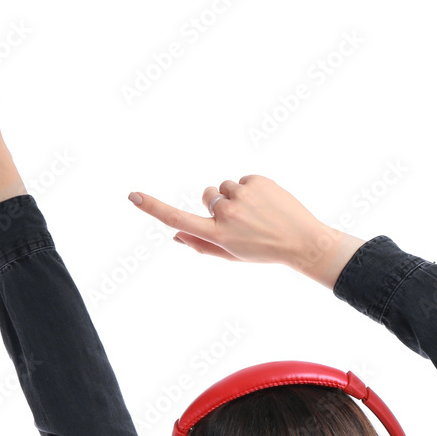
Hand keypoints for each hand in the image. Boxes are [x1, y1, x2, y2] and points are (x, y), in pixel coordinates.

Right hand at [127, 175, 364, 288]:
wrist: (303, 242)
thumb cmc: (264, 251)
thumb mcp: (231, 255)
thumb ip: (201, 245)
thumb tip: (176, 234)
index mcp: (217, 236)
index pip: (177, 219)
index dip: (153, 208)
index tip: (133, 196)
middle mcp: (225, 214)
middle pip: (208, 196)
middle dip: (219, 203)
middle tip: (244, 220)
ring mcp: (241, 196)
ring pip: (225, 187)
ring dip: (237, 196)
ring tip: (258, 212)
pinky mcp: (256, 181)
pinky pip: (243, 180)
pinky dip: (253, 189)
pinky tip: (268, 203)